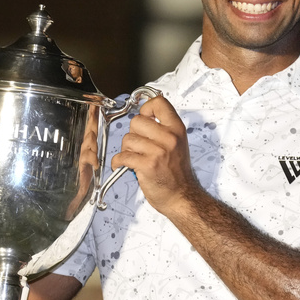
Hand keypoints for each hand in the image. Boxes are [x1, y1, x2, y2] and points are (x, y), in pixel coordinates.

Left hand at [109, 95, 200, 216]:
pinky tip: (124, 165)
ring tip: (136, 157)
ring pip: (128, 139)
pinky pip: (123, 155)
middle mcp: (169, 137)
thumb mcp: (177, 142)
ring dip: (127, 149)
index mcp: (177, 129)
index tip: (145, 119)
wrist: (181, 196)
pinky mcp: (147, 165)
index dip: (146, 109)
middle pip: (137, 121)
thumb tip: (143, 114)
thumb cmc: (177, 172)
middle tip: (139, 145)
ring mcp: (158, 151)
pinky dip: (119, 161)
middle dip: (133, 133)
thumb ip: (163, 127)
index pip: (158, 102)